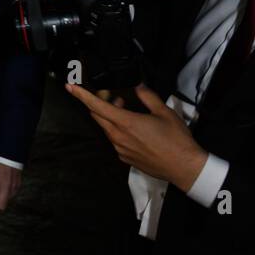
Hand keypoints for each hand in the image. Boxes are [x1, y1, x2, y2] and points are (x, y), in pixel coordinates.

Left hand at [66, 83, 207, 191]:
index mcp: (126, 123)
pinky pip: (115, 141)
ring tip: (125, 109)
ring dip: (110, 117)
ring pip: (106, 129)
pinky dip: (118, 131)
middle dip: (99, 104)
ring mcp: (119, 149)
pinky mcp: (124, 158)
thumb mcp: (164, 112)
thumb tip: (138, 86)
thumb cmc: (176, 140)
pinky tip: (133, 129)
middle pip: (97, 116)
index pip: (97, 106)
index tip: (70, 87)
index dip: (82, 95)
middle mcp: (118, 137)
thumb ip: (148, 97)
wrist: (184, 167)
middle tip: (111, 95)